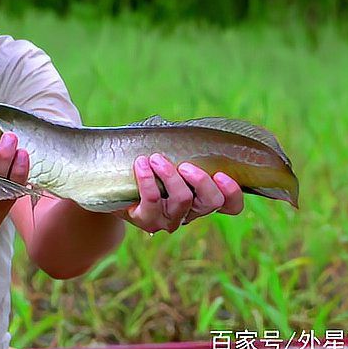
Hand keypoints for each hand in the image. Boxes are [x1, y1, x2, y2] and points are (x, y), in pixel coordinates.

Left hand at [117, 153, 243, 233]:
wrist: (115, 187)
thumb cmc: (148, 166)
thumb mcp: (169, 155)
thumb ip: (181, 145)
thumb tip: (181, 128)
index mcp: (202, 198)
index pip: (231, 205)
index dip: (232, 193)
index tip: (222, 174)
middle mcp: (190, 212)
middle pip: (211, 202)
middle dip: (202, 180)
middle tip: (185, 165)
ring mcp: (169, 219)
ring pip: (182, 200)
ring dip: (170, 175)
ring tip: (156, 159)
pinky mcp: (147, 220)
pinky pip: (152, 201)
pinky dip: (147, 179)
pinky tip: (141, 164)